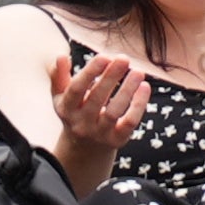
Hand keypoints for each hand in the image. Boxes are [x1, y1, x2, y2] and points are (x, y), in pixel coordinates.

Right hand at [53, 45, 145, 187]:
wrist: (85, 147)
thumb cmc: (75, 111)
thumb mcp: (62, 96)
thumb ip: (59, 76)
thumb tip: (61, 57)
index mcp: (66, 108)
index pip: (76, 89)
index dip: (90, 72)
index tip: (105, 56)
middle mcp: (81, 122)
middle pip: (97, 98)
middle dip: (111, 77)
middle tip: (124, 59)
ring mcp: (99, 133)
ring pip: (114, 111)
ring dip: (127, 90)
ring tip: (138, 72)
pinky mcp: (117, 139)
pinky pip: (130, 122)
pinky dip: (139, 105)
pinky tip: (145, 87)